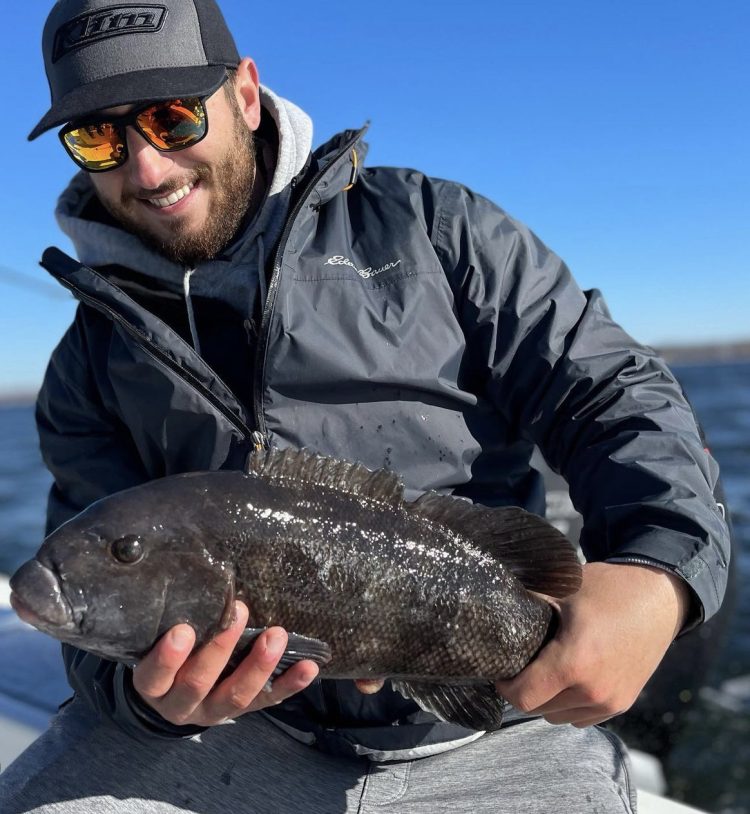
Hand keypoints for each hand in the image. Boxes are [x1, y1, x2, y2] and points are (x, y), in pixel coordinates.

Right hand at [132, 601, 318, 726]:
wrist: (171, 692)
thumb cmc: (165, 650)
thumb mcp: (155, 639)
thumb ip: (169, 618)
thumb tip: (191, 574)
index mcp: (153, 686)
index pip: (153, 676)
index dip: (167, 658)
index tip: (183, 630)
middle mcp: (179, 704)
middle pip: (197, 683)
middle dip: (220, 648)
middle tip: (239, 611)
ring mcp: (212, 711)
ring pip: (235, 697)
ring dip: (258, 666)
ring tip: (277, 636)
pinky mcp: (241, 711)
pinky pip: (267, 701)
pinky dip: (290, 685)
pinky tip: (309, 668)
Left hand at [495, 562, 690, 727]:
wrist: (658, 596)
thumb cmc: (607, 588)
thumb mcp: (563, 589)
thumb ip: (529, 603)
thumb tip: (495, 605)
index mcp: (573, 662)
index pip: (523, 697)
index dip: (505, 685)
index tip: (502, 669)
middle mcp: (593, 690)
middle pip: (539, 708)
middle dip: (526, 689)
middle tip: (523, 663)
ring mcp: (610, 701)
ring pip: (559, 716)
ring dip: (548, 699)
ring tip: (547, 668)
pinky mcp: (623, 703)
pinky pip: (582, 717)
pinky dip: (570, 704)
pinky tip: (570, 676)